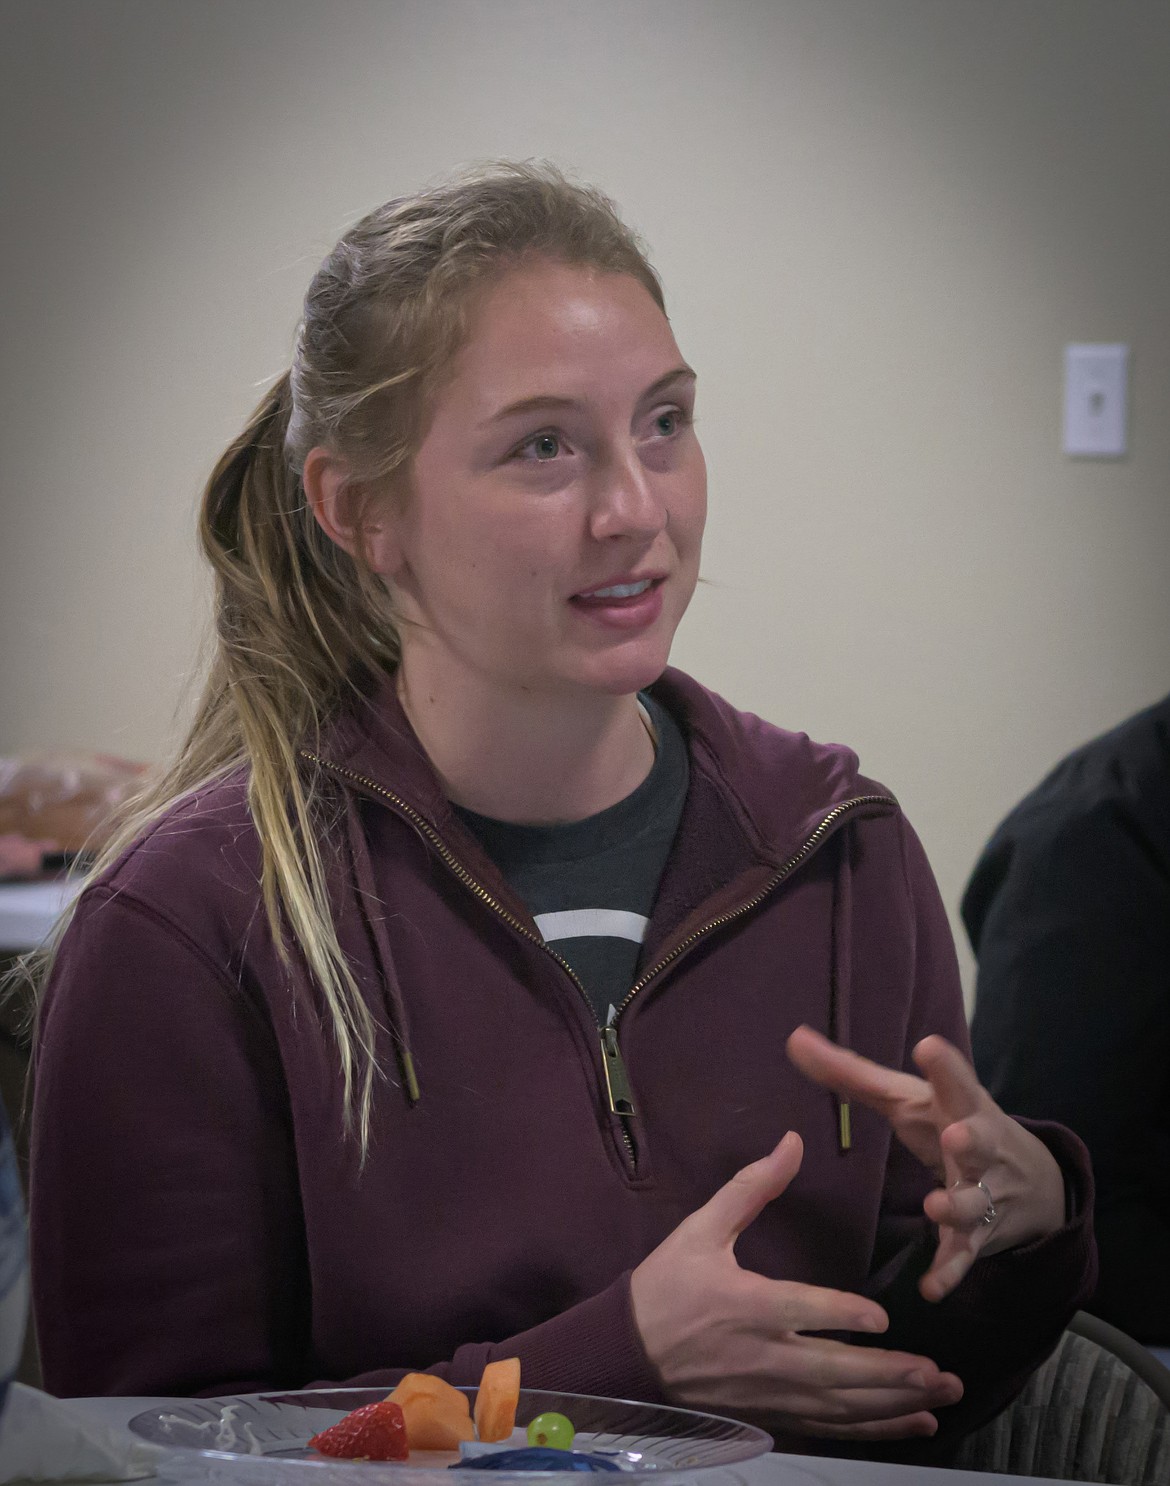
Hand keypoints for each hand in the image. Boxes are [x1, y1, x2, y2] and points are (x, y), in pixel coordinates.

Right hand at [630, 1132, 962, 1440]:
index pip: (805, 1312)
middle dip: (894, 1376)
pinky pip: (831, 1427)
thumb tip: (793, 1142)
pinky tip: (912, 1424)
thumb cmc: (667, 1286)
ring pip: (842, 1406)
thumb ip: (752, 1187)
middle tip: (943, 1375)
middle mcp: (766, 1356)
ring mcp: (772, 1394)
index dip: (844, 1316)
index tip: (882, 1317)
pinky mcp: (774, 1415)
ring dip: (896, 1405)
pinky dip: (875, 1429)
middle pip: (838, 1372)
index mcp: (748, 1305)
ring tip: (942, 1398)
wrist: (628, 1352)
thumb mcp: (701, 1229)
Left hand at [786, 1026, 1066, 1300]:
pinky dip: (949, 1271)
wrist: (1031, 1183)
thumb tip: (793, 1038)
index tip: (928, 1046)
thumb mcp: (905, 1097)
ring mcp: (982, 1193)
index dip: (944, 1066)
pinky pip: (964, 1256)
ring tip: (936, 1206)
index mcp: (958, 1105)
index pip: (954, 1081)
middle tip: (957, 1134)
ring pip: (974, 1202)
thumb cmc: (948, 1123)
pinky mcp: (978, 1236)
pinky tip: (931, 1288)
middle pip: (979, 1141)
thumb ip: (850, 1073)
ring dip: (957, 1205)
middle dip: (971, 1139)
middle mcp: (978, 1147)